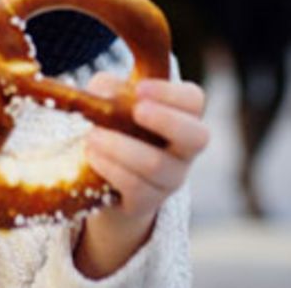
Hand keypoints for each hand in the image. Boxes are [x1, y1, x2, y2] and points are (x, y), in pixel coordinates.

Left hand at [75, 75, 208, 277]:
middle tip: (137, 110)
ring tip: (93, 136)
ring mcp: (170, 179)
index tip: (140, 88)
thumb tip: (103, 92)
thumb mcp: (111, 100)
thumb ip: (107, 89)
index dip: (170, 93)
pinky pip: (135, 187)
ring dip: (120, 146)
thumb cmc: (117, 127)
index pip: (194, 100)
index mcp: (182, 116)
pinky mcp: (148, 201)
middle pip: (198, 136)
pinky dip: (110, 168)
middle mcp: (185, 149)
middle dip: (167, 120)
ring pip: (156, 164)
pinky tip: (92, 156)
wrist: (106, 180)